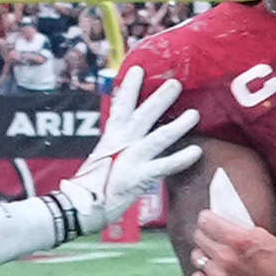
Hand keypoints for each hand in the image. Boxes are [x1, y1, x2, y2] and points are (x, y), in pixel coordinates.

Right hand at [55, 62, 200, 235]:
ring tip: (195, 114)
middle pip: (142, 115)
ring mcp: (130, 159)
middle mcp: (122, 143)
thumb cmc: (92, 185)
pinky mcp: (138, 176)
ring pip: (158, 137)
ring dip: (177, 125)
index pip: (121, 106)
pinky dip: (180, 158)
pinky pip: (163, 166)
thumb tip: (129, 136)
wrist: (79, 206)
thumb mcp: (103, 158)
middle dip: (159, 98)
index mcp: (112, 137)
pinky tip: (196, 152)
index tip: (138, 69)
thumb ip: (118, 146)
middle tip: (176, 83)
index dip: (130, 87)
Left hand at [182, 186, 275, 275]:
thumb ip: (238, 230)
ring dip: (204, 254)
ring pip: (197, 259)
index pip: (205, 222)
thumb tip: (219, 224)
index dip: (206, 219)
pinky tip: (209, 271)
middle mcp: (227, 259)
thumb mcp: (262, 234)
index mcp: (237, 240)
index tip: (208, 220)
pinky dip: (202, 275)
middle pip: (199, 239)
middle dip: (205, 234)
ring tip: (212, 254)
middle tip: (211, 235)